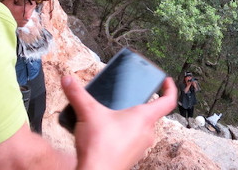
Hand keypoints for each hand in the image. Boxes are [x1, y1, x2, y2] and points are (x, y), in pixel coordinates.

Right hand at [61, 76, 176, 169]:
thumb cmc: (100, 147)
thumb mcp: (88, 113)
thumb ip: (77, 94)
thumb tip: (68, 80)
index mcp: (144, 118)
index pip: (168, 101)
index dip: (169, 88)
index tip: (166, 81)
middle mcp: (147, 133)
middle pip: (152, 114)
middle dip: (140, 105)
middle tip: (129, 98)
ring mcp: (140, 147)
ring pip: (141, 128)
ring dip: (131, 121)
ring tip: (115, 115)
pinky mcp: (131, 157)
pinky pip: (133, 141)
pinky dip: (124, 134)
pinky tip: (109, 133)